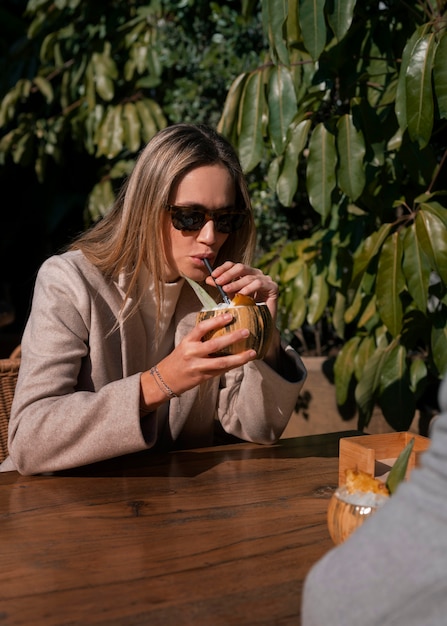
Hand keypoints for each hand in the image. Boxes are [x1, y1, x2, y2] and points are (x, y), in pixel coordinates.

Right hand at [140, 312, 257, 406]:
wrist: (165, 379)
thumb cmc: (178, 359)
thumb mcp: (185, 345)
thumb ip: (200, 339)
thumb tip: (222, 327)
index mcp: (187, 341)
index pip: (202, 328)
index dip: (216, 321)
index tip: (229, 315)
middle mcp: (192, 353)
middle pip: (215, 345)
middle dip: (232, 338)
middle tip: (246, 332)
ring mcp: (198, 366)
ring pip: (222, 362)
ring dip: (239, 357)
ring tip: (252, 352)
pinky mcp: (204, 377)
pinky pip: (221, 371)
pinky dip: (233, 365)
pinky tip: (243, 361)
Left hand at [204, 261, 278, 322]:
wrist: (259, 326)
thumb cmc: (245, 311)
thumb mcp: (230, 296)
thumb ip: (222, 286)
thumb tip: (209, 279)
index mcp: (246, 274)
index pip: (233, 265)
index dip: (223, 268)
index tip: (213, 275)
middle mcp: (256, 274)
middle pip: (241, 267)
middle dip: (228, 274)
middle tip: (218, 282)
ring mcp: (266, 279)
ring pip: (249, 277)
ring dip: (236, 283)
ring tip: (226, 289)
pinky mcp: (273, 287)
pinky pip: (260, 284)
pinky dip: (249, 288)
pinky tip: (242, 294)